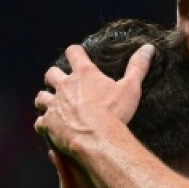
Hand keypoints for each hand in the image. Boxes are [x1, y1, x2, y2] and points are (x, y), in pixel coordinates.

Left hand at [33, 44, 154, 156]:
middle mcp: (64, 86)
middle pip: (51, 74)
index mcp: (84, 74)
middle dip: (54, 77)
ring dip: (45, 100)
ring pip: (41, 97)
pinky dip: (44, 124)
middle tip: (61, 84)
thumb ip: (138, 67)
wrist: (97, 138)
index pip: (73, 53)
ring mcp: (53, 105)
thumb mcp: (131, 88)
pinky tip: (49, 129)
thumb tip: (148, 48)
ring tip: (51, 106)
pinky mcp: (48, 123)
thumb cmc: (115, 113)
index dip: (75, 53)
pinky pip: (40, 122)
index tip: (77, 55)